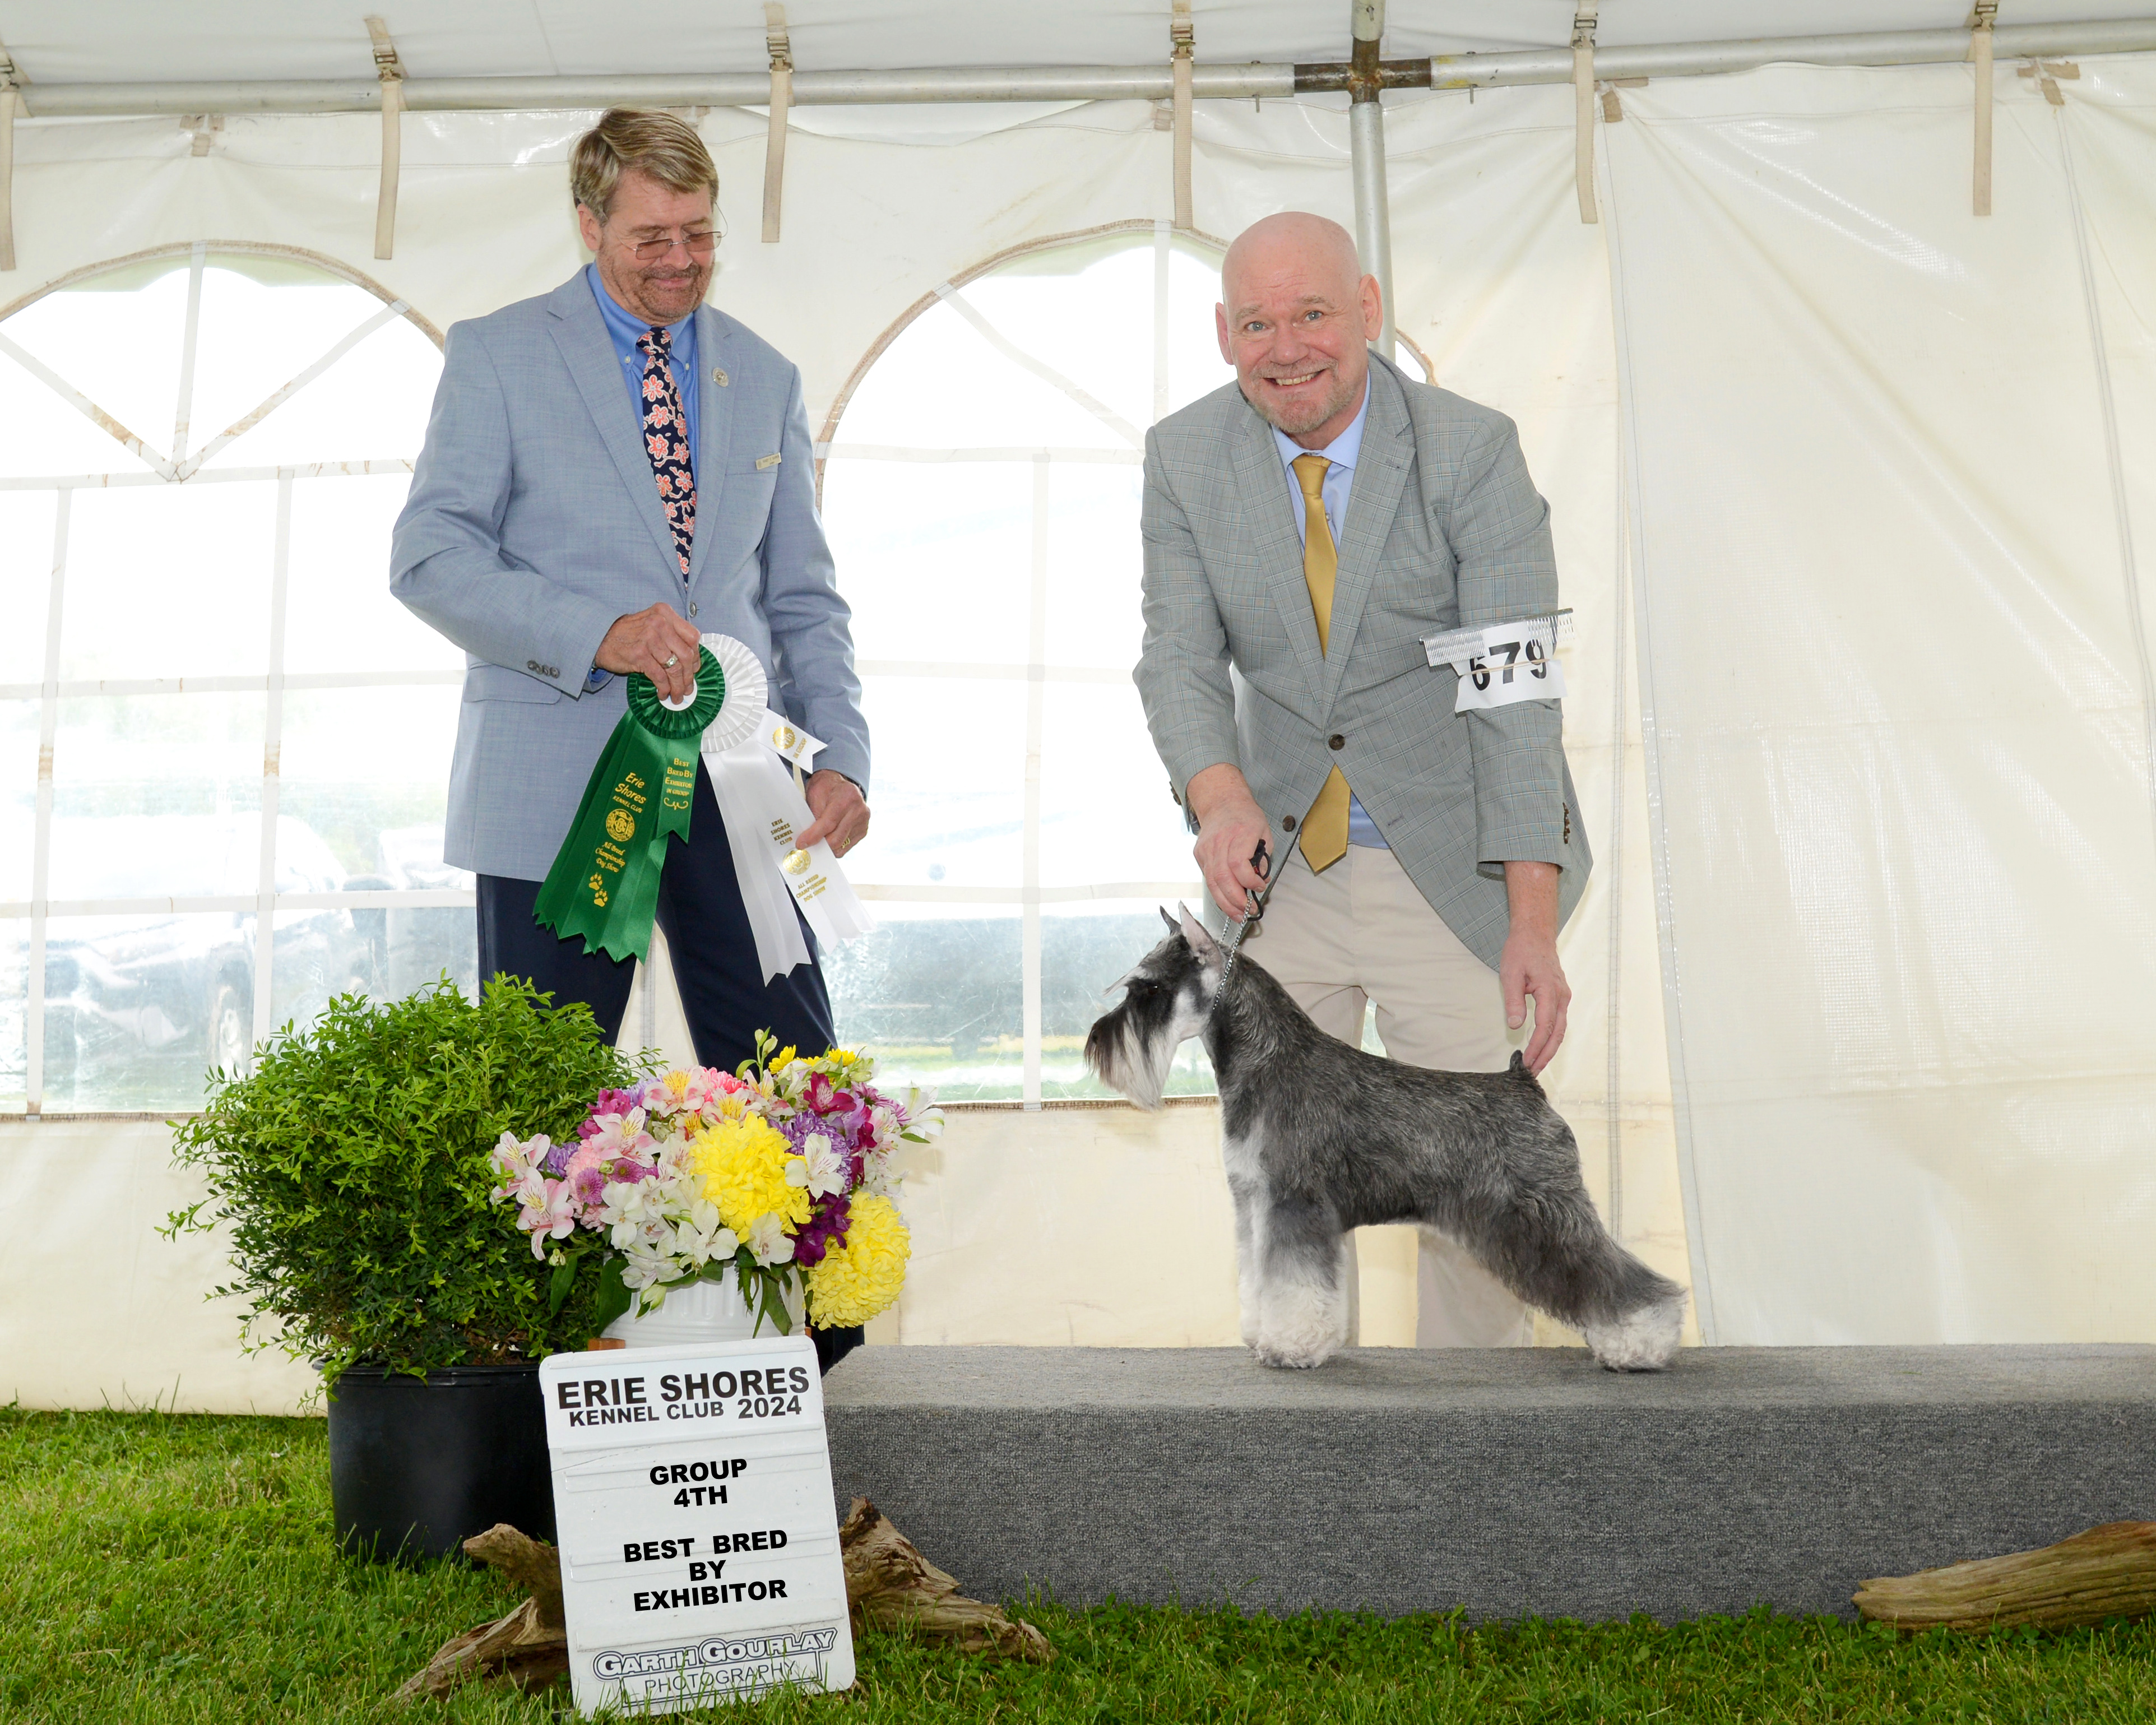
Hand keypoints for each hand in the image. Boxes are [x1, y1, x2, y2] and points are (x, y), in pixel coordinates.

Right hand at [595, 603, 701, 703]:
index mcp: (665, 613)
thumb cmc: (628, 633)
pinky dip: (664, 688)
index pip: (692, 637)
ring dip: (677, 686)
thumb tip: (691, 660)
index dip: (697, 657)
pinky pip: (659, 676)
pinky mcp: (639, 654)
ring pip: (674, 668)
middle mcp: (659, 623)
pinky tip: (662, 692)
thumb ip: (671, 634)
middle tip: (688, 688)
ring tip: (676, 695)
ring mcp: (649, 638)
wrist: (600, 637)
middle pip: (686, 655)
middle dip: (689, 676)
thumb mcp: (652, 623)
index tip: (694, 669)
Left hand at [797, 770, 869, 857]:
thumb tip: (808, 837)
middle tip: (807, 844)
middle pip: (836, 838)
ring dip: (827, 846)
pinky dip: (835, 846)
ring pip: (841, 845)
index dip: (814, 835)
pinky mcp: (863, 830)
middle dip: (820, 844)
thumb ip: (813, 815)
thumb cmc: (827, 788)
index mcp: (846, 797)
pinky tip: (829, 837)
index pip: (829, 823)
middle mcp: (858, 810)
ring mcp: (863, 821)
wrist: (840, 786)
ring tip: (819, 839)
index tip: (802, 843)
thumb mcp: (815, 794)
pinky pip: (846, 846)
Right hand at [1186, 762, 1273, 920]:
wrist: (1222, 802)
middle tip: (1247, 912)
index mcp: (1239, 833)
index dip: (1249, 881)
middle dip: (1236, 900)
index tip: (1259, 887)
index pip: (1238, 864)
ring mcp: (1206, 849)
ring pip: (1212, 882)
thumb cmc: (1247, 817)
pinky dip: (1218, 893)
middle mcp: (1220, 841)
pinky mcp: (1199, 854)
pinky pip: (1208, 878)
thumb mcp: (1265, 833)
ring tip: (1237, 914)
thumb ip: (1264, 858)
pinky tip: (1228, 901)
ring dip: (1225, 903)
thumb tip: (1259, 881)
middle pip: (1222, 877)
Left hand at [1500, 860, 1570, 1073]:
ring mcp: (1563, 997)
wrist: (1535, 934)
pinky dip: (1552, 1038)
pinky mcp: (1560, 997)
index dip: (1536, 1047)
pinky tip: (1542, 1047)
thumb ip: (1514, 1000)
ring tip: (1537, 1065)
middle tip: (1532, 1072)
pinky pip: (1559, 1022)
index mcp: (1549, 990)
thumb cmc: (1521, 951)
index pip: (1545, 1027)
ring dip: (1550, 1049)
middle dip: (1546, 1055)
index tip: (1525, 1062)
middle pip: (1557, 1033)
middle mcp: (1561, 996)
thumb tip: (1516, 1025)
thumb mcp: (1510, 973)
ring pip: (1560, 1029)